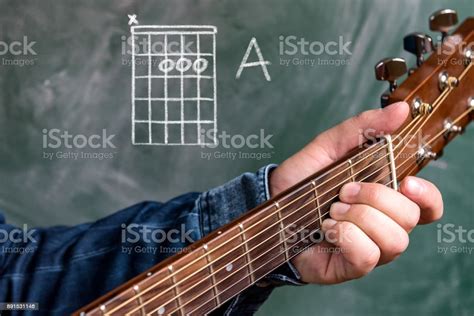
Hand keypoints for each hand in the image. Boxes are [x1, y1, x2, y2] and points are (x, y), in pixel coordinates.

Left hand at [269, 102, 442, 283]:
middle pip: (409, 217)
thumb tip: (401, 110)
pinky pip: (368, 256)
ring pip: (394, 240)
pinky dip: (346, 237)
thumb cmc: (303, 178)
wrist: (270, 204)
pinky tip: (327, 228)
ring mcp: (371, 248)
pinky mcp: (352, 266)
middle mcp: (384, 225)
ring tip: (333, 210)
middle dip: (374, 198)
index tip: (406, 182)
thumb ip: (363, 128)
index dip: (428, 197)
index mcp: (385, 197)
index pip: (427, 205)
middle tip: (343, 191)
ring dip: (359, 218)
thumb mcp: (329, 146)